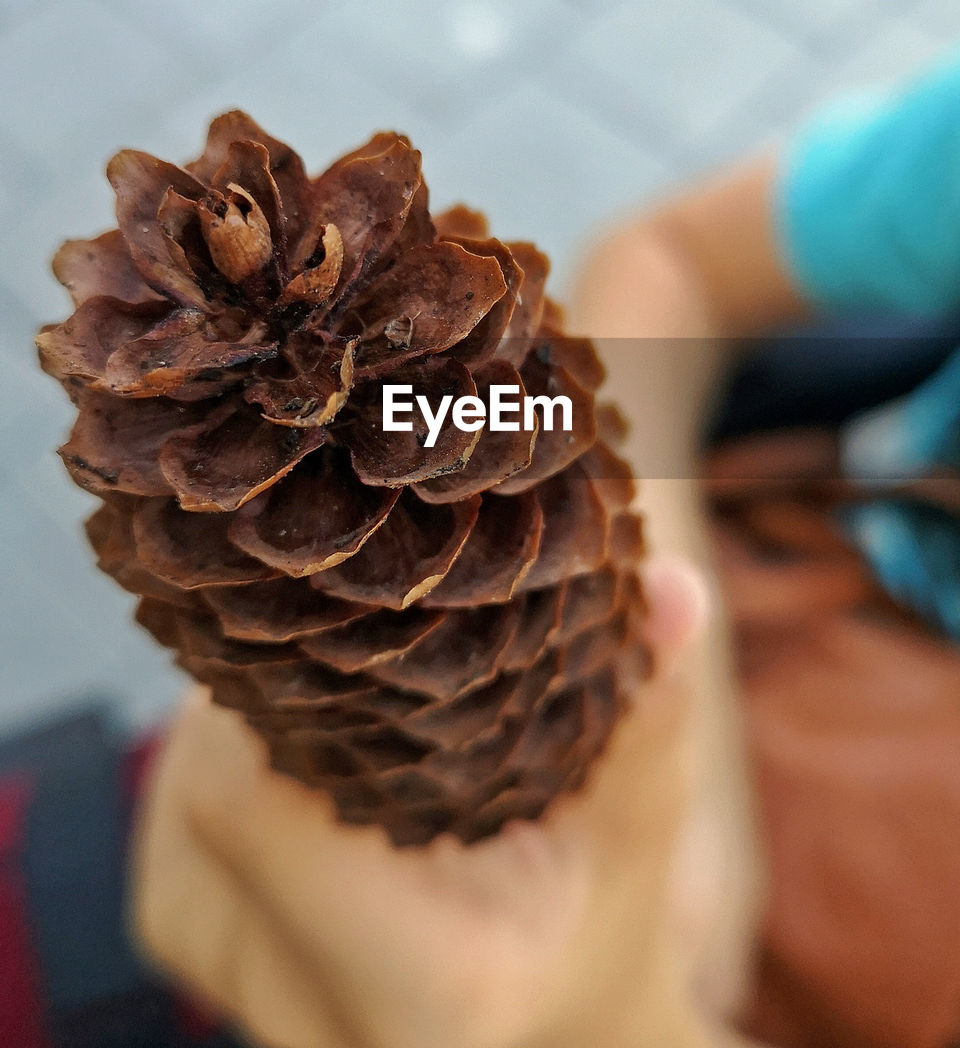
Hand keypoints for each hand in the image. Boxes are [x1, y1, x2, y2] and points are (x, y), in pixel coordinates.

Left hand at [132, 559, 732, 1047]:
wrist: (537, 1037)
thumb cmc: (594, 935)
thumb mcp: (637, 835)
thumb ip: (648, 713)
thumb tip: (675, 583)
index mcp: (411, 981)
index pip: (248, 800)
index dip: (279, 685)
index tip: (344, 612)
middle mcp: (297, 1006)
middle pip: (207, 779)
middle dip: (273, 684)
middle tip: (346, 620)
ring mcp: (224, 981)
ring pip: (179, 781)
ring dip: (247, 714)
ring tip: (334, 680)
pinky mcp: (189, 944)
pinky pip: (173, 806)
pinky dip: (225, 754)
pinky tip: (298, 741)